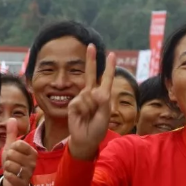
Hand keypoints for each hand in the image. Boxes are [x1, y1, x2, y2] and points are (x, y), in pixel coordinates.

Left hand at [1, 118, 36, 185]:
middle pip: (12, 153)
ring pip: (10, 164)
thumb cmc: (13, 163)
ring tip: (11, 170)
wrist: (13, 182)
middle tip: (12, 163)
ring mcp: (29, 173)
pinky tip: (11, 177)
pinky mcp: (23, 183)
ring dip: (7, 167)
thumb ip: (12, 133)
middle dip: (7, 158)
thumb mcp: (11, 147)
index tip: (13, 153)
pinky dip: (6, 175)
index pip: (18, 143)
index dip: (11, 148)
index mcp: (32, 152)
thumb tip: (12, 118)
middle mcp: (33, 162)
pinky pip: (9, 175)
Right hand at [67, 44, 115, 160]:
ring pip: (88, 95)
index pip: (106, 78)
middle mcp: (92, 94)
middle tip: (91, 45)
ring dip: (90, 107)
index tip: (112, 54)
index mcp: (102, 96)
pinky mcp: (73, 104)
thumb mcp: (105, 115)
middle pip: (90, 74)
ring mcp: (81, 98)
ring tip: (89, 116)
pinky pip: (79, 102)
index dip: (109, 67)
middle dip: (91, 59)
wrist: (85, 140)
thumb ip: (102, 102)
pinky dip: (82, 109)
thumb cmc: (97, 129)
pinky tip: (81, 117)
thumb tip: (93, 90)